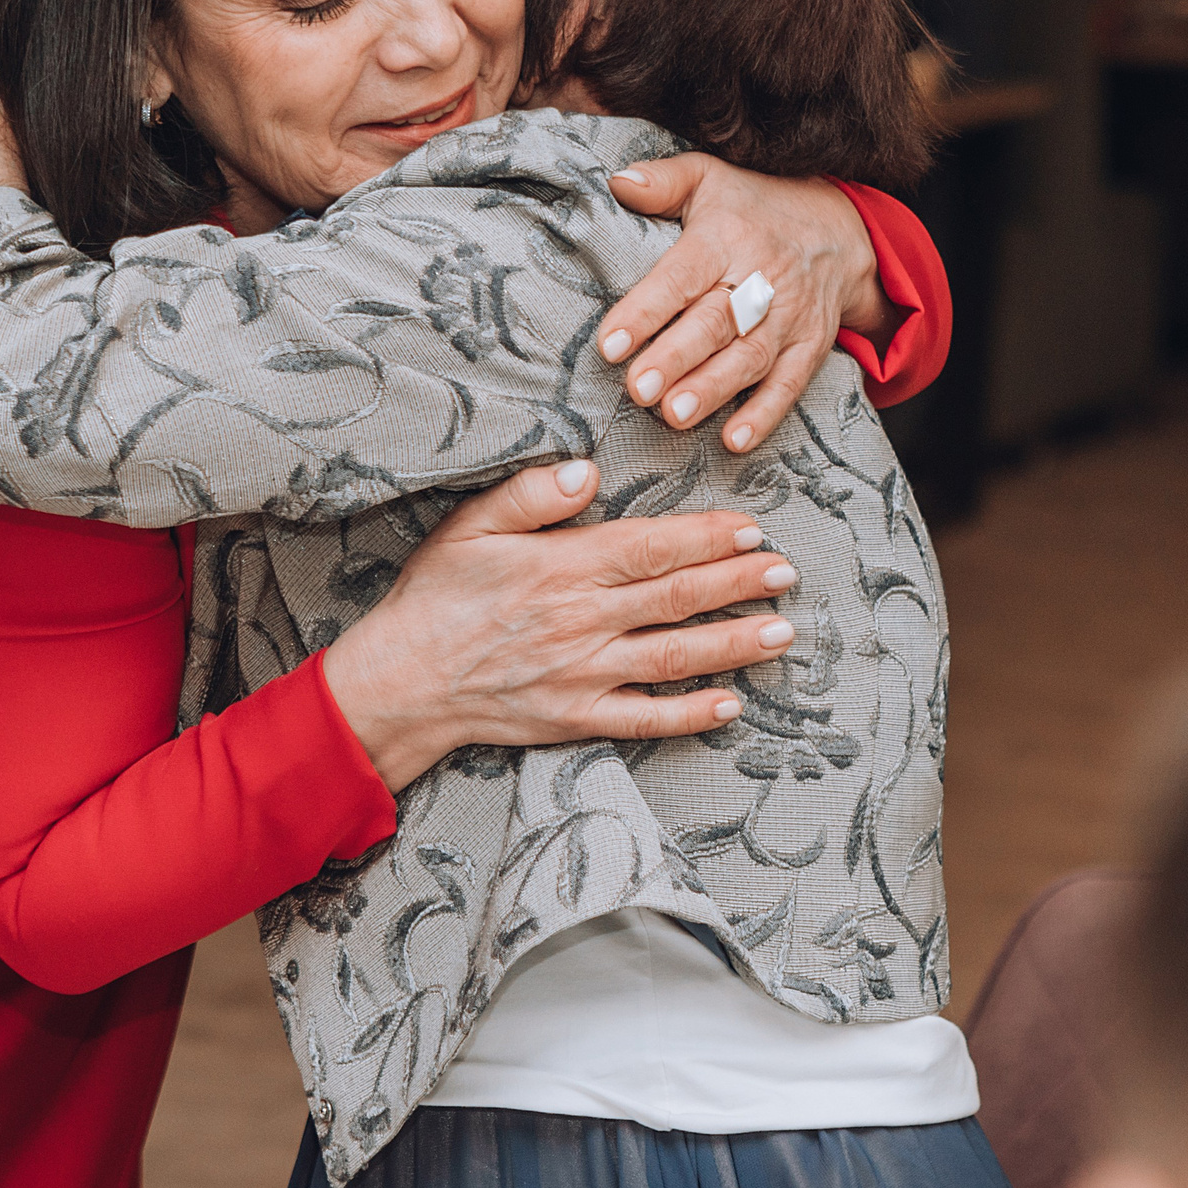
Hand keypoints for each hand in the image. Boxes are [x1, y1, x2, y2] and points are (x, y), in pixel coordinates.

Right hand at [319, 460, 800, 791]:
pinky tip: (732, 704)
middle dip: (738, 584)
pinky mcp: (577, 718)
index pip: (651, 548)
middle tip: (786, 573)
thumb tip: (589, 468)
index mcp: (562, 568)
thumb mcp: (470, 527)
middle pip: (677, 598)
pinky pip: (645, 718)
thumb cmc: (435, 597)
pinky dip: (691, 714)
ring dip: (733, 644)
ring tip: (781, 632)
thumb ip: (532, 495)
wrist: (400, 682)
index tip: (750, 530)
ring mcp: (584, 674)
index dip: (707, 539)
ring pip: (674, 657)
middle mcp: (582, 621)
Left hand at [596, 155, 900, 451]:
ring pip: (751, 356)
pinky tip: (735, 441)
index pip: (682, 276)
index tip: (609, 344)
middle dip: (677, 357)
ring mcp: (791, 316)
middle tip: (638, 390)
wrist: (839, 227)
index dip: (646, 310)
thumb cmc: (752, 207)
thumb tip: (616, 183)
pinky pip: (791, 383)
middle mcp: (761, 278)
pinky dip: (765, 414)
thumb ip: (662, 182)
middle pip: (717, 321)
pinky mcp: (811, 346)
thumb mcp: (708, 178)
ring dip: (713, 389)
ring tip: (674, 416)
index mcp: (726, 238)